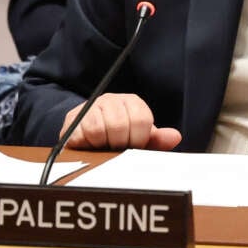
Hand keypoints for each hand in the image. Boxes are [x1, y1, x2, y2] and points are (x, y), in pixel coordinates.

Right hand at [61, 93, 181, 150]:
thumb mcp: (139, 139)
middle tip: (117, 148)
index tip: (134, 145)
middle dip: (120, 143)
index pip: (141, 119)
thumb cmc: (118, 139)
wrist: (86, 137)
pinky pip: (82, 134)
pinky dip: (88, 145)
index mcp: (132, 102)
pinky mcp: (72, 120)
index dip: (138, 138)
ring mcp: (90, 108)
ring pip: (100, 129)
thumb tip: (175, 137)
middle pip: (120, 124)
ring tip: (104, 146)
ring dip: (103, 144)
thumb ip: (157, 140)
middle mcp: (111, 100)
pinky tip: (91, 145)